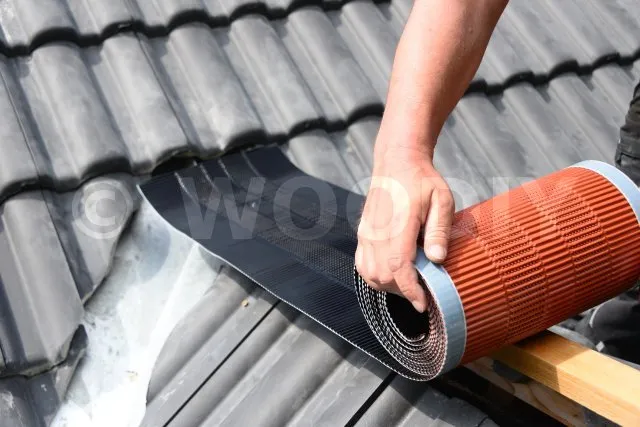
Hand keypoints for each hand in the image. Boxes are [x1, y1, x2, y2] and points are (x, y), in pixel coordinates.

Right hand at [355, 144, 454, 312]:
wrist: (397, 162)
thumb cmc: (421, 181)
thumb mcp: (441, 200)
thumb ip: (439, 231)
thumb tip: (437, 259)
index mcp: (399, 223)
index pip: (399, 266)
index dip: (410, 290)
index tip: (423, 304)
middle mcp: (377, 231)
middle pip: (382, 275)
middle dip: (402, 290)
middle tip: (423, 290)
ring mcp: (367, 233)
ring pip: (370, 274)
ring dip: (389, 285)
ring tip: (409, 281)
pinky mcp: (362, 233)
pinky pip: (362, 264)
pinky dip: (375, 276)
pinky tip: (392, 273)